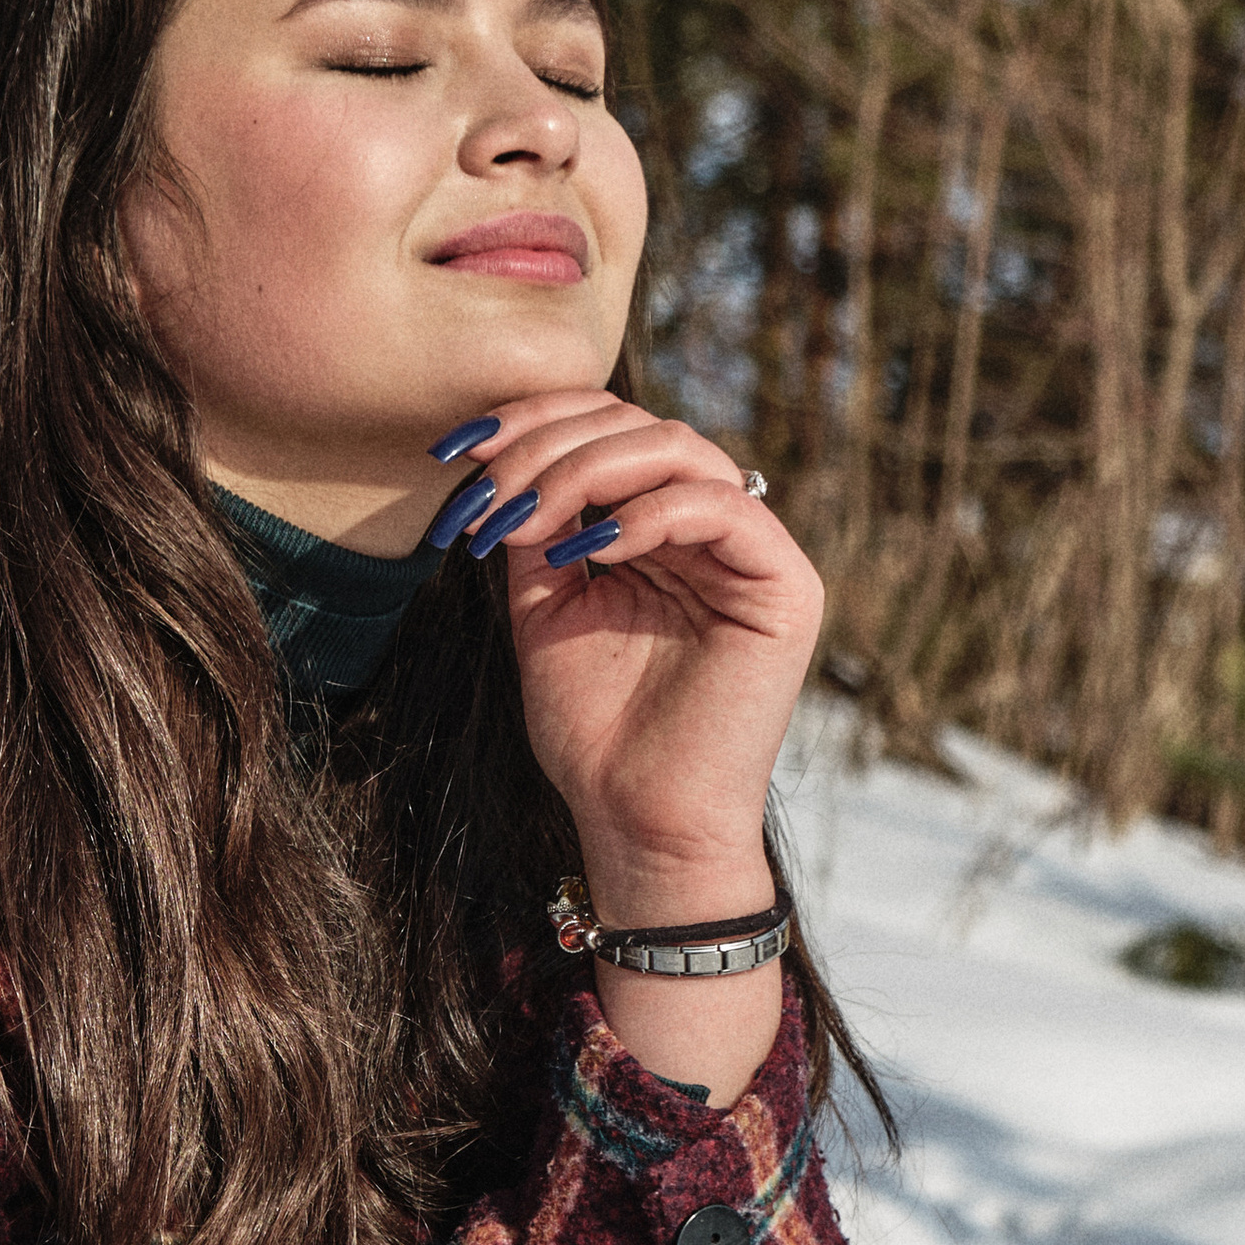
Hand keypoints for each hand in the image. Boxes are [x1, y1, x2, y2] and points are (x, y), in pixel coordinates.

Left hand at [436, 388, 823, 908]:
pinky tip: (587, 548)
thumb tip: (499, 459)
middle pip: (640, 427)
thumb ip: (538, 529)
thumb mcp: (546, 608)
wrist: (637, 821)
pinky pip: (721, 508)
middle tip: (485, 487)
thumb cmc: (595, 731)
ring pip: (679, 450)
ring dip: (586, 470)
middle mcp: (711, 529)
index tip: (458, 451)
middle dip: (549, 445)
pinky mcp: (785, 587)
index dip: (535, 423)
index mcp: (661, 529)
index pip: (609, 431)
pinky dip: (646, 513)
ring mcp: (753, 554)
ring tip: (526, 519)